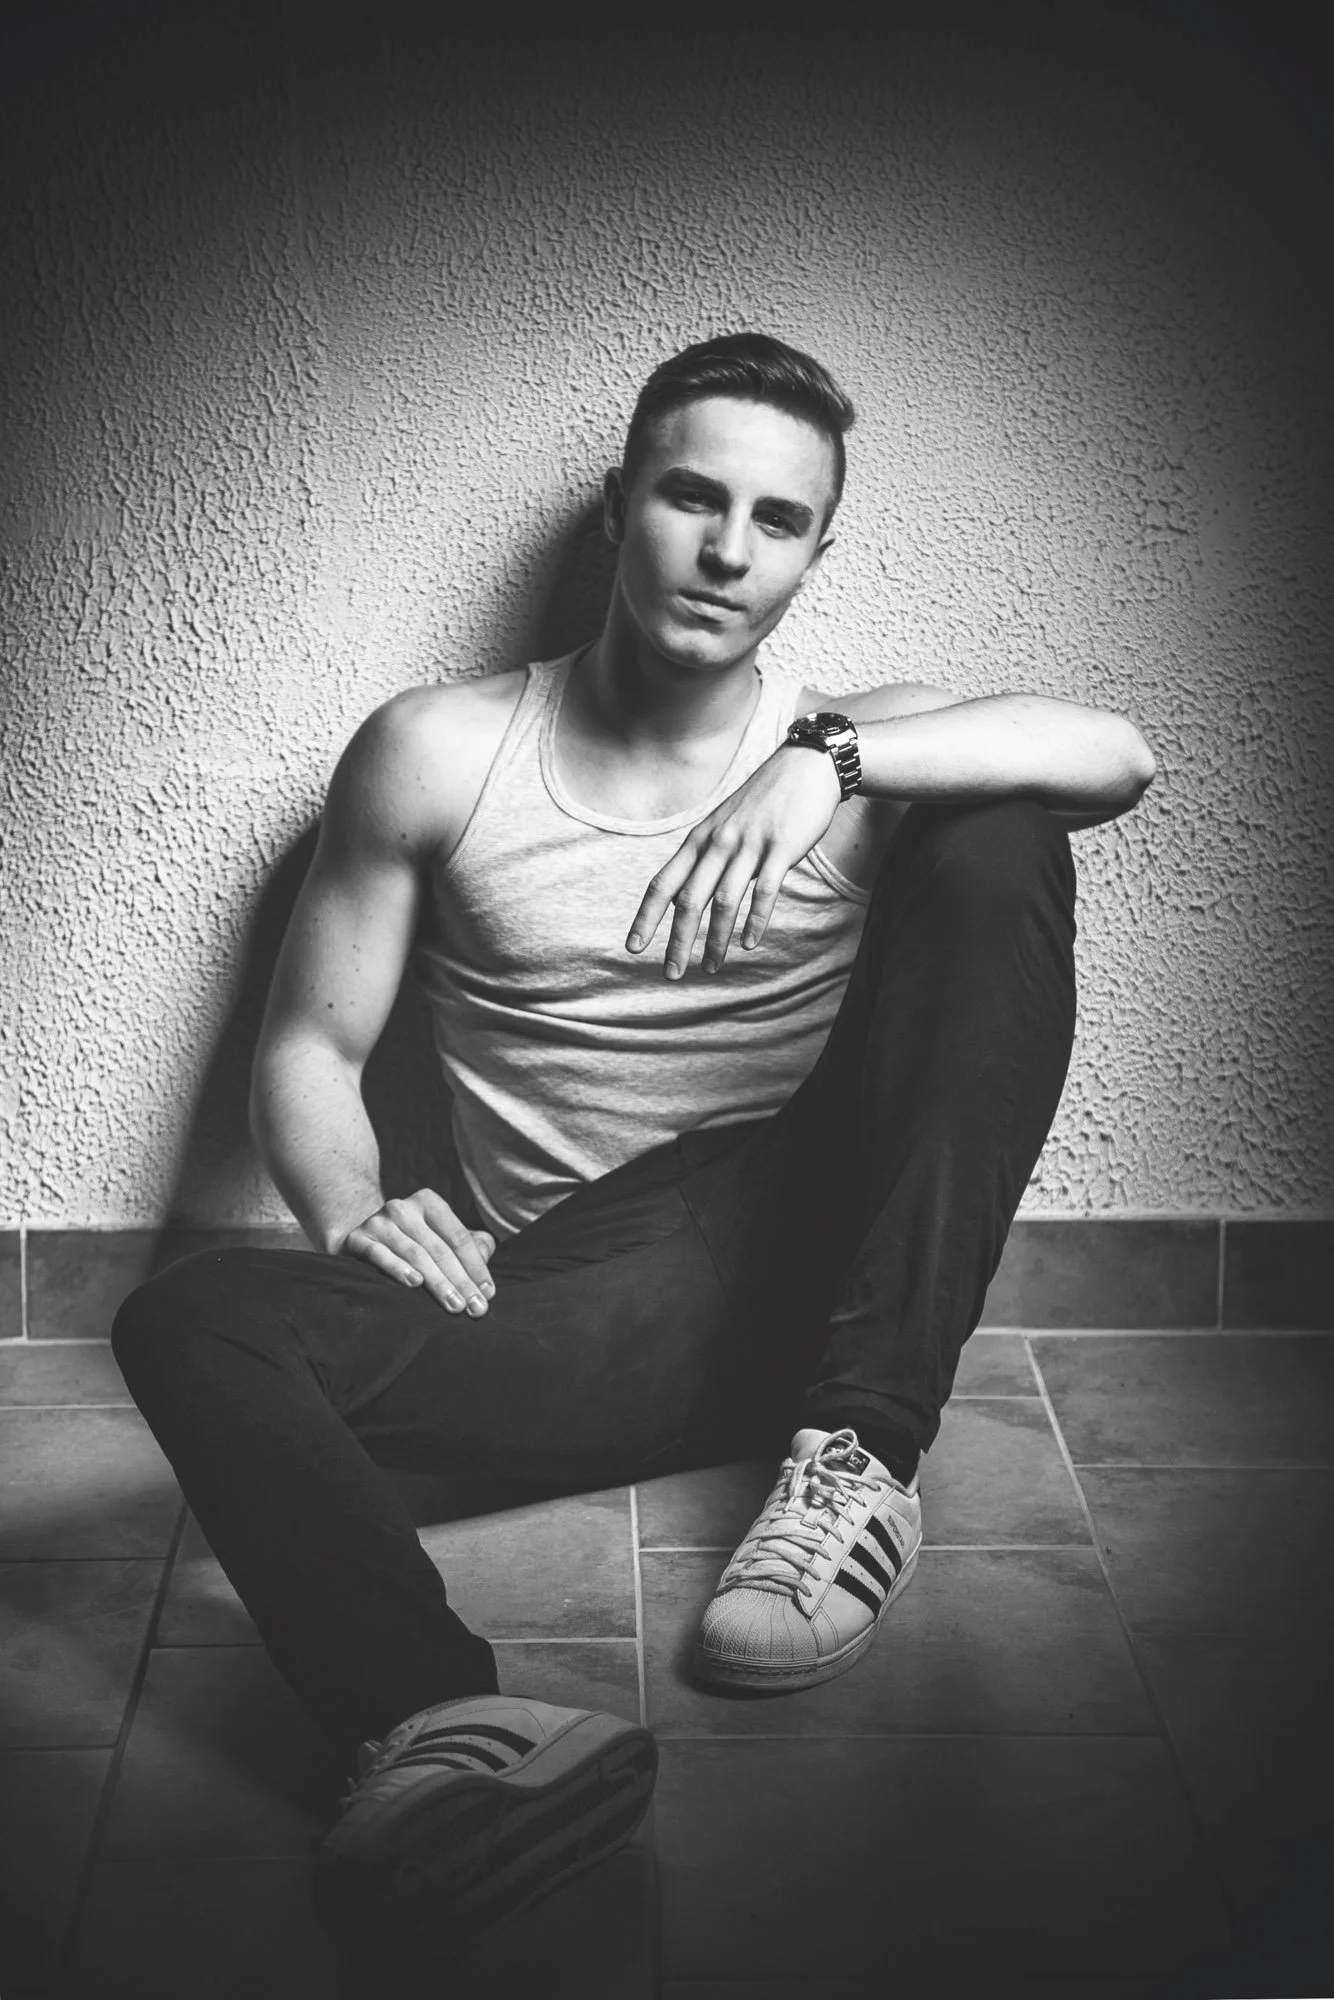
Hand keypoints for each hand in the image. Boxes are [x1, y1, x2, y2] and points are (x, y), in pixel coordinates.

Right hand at [340, 1189, 496, 1315]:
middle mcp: (402, 1208)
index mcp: (428, 1202)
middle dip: (461, 1281)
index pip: (458, 1237)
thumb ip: (472, 1244)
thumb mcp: (443, 1237)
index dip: (476, 1266)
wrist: (362, 1240)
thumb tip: (485, 1256)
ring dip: (438, 1283)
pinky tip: (414, 1284)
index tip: (488, 1293)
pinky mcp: (358, 1239)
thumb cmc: (414, 1242)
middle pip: (439, 1249)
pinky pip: (380, 1255)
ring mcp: (379, 1222)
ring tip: (455, 1306)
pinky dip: (398, 1269)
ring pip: (415, 1255)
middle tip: (476, 1309)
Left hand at [626, 743, 841, 977]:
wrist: (806, 767)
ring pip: (724, 901)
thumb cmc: (764, 801)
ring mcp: (750, 845)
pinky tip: (749, 944)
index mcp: (700, 839)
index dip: (646, 918)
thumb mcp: (724, 824)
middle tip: (672, 974)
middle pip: (689, 900)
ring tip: (710, 967)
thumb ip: (706, 858)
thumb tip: (686, 897)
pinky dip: (755, 920)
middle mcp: (718, 843)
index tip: (633, 948)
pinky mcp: (781, 848)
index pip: (663, 883)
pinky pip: (765, 891)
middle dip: (677, 941)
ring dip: (715, 940)